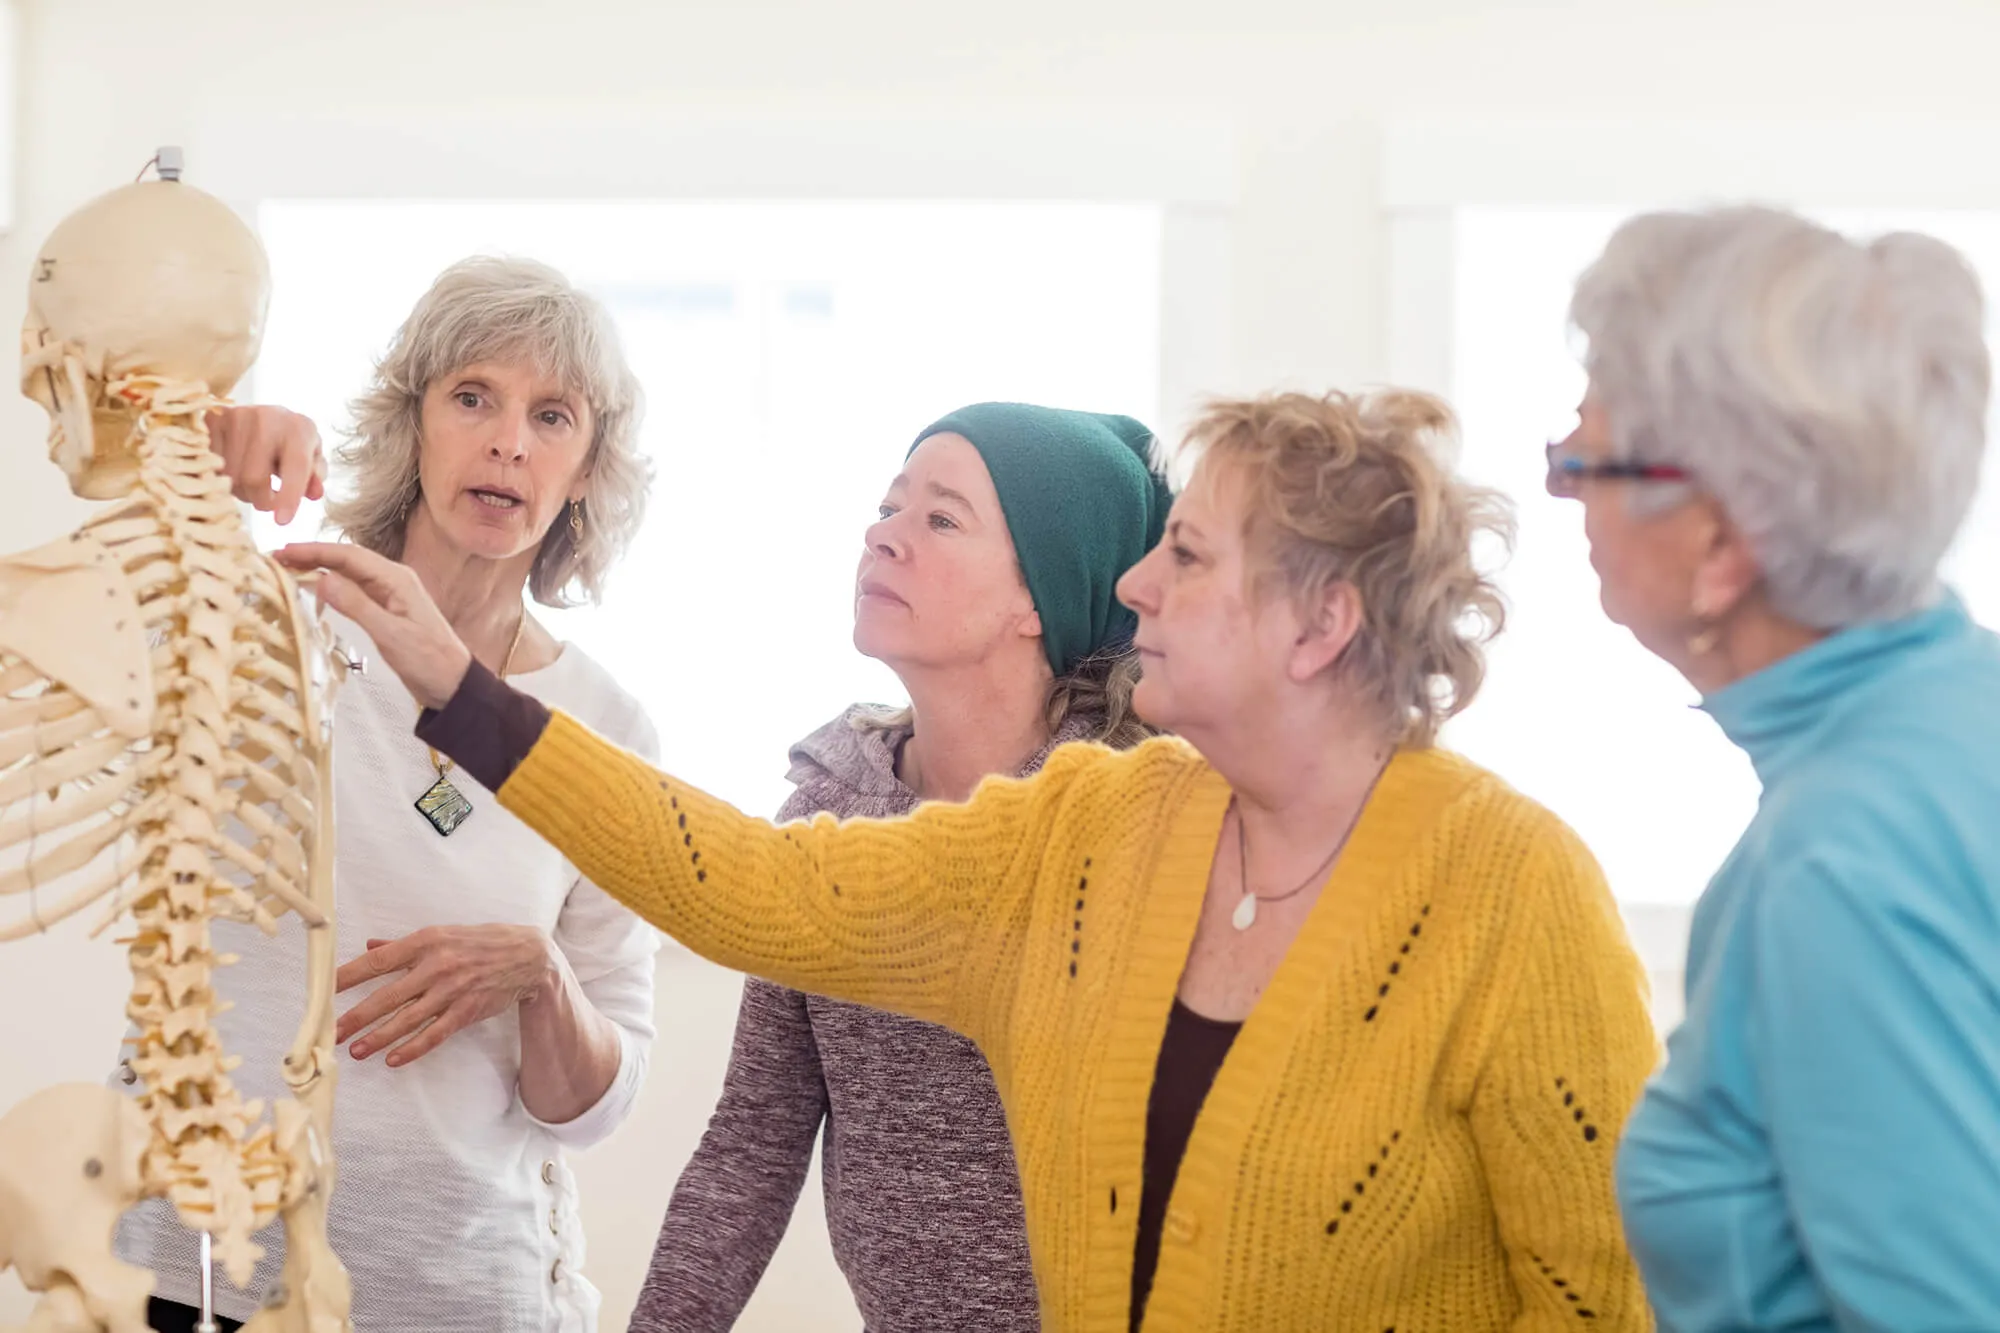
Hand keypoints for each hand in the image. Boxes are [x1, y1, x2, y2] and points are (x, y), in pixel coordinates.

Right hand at [208, 405, 325, 525]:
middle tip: (268, 503)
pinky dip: (225, 478)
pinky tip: (236, 469)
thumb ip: (315, 477)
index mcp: (299, 429)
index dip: (288, 497)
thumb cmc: (292, 440)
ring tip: (254, 482)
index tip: (282, 521)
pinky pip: (213, 466)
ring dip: (243, 492)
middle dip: (261, 500)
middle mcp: (267, 419)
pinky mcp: (213, 420)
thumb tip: (314, 494)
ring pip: (230, 476)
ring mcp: (236, 417)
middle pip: (253, 478)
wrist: (264, 413)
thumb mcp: (312, 456)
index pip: (295, 467)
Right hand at [274, 542, 470, 708]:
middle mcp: (393, 581)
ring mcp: (390, 595)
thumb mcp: (391, 635)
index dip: (315, 551)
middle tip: (277, 558)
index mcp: (397, 579)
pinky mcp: (386, 610)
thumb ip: (357, 606)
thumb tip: (322, 579)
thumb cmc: (429, 661)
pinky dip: (332, 587)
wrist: (453, 684)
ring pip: (349, 574)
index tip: (284, 551)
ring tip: (287, 569)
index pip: (349, 556)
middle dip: (312, 556)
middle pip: (346, 560)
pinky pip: (354, 591)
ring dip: (319, 569)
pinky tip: (314, 589)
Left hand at [336, 925, 559, 1066]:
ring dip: (379, 1038)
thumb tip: (370, 947)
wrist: (527, 956)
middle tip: (331, 1033)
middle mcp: (436, 966)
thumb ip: (403, 945)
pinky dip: (413, 1048)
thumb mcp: (442, 934)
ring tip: (356, 1051)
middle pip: (387, 996)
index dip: (348, 977)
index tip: (323, 989)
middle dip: (356, 1017)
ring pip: (407, 1019)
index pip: (378, 962)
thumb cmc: (480, 942)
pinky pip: (435, 1034)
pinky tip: (393, 1059)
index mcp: (426, 942)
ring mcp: (452, 990)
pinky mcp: (467, 1010)